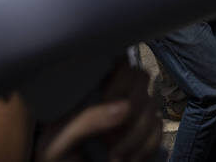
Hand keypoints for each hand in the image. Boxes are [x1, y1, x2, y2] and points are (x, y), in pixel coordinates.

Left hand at [34, 63, 161, 161]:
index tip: (106, 103)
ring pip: (153, 108)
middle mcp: (116, 92)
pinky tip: (128, 159)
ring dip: (136, 138)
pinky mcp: (146, 131)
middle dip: (131, 113)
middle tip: (110, 141)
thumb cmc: (56, 155)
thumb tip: (125, 107)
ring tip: (114, 157)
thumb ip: (87, 120)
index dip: (119, 80)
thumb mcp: (60, 139)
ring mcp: (134, 111)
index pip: (119, 62)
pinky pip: (159, 130)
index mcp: (92, 86)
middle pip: (142, 79)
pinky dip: (146, 148)